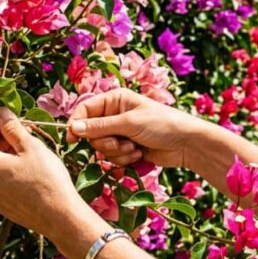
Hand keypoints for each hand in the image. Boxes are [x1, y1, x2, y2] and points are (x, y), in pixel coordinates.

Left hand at [0, 107, 87, 239]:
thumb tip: (0, 112)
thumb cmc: (46, 179)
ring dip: (8, 157)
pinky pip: (1, 184)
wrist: (60, 217)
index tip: (13, 122)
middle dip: (2, 140)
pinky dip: (11, 174)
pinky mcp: (2, 207)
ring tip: (31, 155)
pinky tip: (31, 174)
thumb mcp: (30, 146)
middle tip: (26, 136)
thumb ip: (12, 127)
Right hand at [67, 88, 204, 167]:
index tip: (71, 139)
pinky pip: (113, 157)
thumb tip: (73, 128)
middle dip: (105, 142)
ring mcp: (121, 132)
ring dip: (117, 152)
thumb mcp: (129, 123)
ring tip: (134, 148)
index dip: (76, 124)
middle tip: (121, 143)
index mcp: (114, 100)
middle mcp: (115, 114)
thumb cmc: (161, 124)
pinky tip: (139, 154)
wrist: (186, 144)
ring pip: (102, 148)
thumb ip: (99, 127)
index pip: (85, 110)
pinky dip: (124, 159)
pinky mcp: (127, 148)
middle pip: (91, 133)